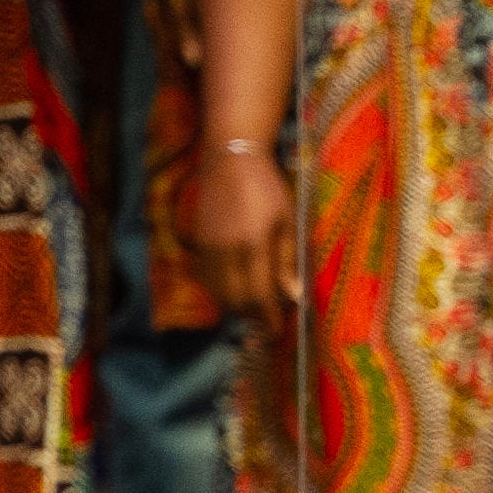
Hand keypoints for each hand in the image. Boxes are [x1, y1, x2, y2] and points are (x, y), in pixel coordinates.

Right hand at [190, 143, 294, 313]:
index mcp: (254, 246)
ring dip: (237, 307)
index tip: (278, 332)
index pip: (260, 297)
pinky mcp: (199, 244)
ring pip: (219, 294)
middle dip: (254, 316)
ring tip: (256, 306)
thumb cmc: (267, 187)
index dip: (269, 320)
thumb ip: (287, 261)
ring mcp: (209, 249)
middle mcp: (227, 252)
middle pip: (237, 302)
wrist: (229, 160)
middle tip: (270, 318)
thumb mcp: (287, 221)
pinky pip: (207, 280)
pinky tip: (236, 287)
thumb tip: (293, 296)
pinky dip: (221, 292)